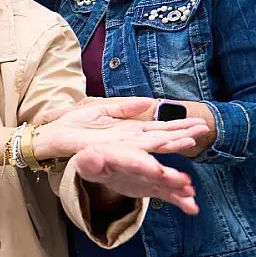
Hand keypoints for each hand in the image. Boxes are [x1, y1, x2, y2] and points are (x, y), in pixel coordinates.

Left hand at [33, 99, 207, 159]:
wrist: (51, 135)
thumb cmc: (73, 125)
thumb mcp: (102, 110)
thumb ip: (125, 107)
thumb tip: (147, 102)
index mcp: (129, 131)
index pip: (159, 128)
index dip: (178, 126)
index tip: (198, 123)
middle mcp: (129, 141)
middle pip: (161, 137)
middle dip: (182, 134)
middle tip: (204, 130)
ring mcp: (120, 147)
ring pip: (151, 146)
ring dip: (171, 144)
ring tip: (191, 140)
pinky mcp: (108, 152)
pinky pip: (130, 154)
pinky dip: (146, 155)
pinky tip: (161, 153)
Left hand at [71, 145, 198, 213]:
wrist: (102, 166)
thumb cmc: (93, 162)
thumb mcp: (87, 161)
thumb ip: (89, 161)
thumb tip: (89, 158)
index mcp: (122, 153)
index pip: (134, 159)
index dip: (145, 165)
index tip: (157, 172)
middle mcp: (139, 162)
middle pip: (155, 167)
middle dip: (168, 175)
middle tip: (183, 181)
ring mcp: (148, 174)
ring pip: (165, 180)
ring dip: (178, 187)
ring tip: (189, 194)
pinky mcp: (152, 186)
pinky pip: (167, 193)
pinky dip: (180, 200)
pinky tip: (192, 207)